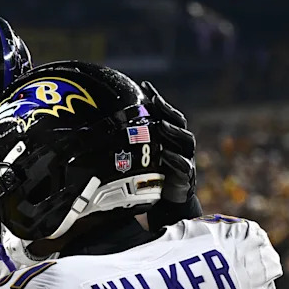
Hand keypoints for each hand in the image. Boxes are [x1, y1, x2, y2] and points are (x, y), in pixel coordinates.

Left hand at [141, 80, 195, 204]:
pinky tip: (165, 155)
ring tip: (161, 125)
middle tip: (155, 102)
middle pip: (179, 124)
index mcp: (170, 138)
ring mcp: (186, 160)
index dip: (158, 100)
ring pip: (185, 142)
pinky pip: (183, 166)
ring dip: (172, 132)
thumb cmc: (151, 177)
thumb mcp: (140, 158)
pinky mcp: (186, 177)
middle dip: (167, 112)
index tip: (144, 85)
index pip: (166, 114)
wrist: (165, 203)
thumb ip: (132, 143)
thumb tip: (102, 127)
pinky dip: (174, 160)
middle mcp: (181, 146)